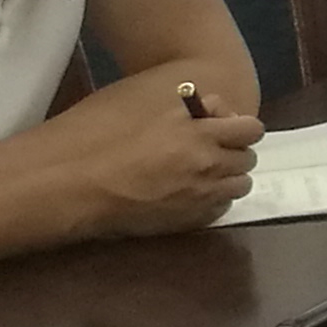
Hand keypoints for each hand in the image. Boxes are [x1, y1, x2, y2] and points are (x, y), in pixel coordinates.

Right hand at [45, 78, 266, 232]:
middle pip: (248, 158)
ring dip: (226, 179)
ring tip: (200, 176)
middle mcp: (208, 162)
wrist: (75, 185)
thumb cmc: (100, 138)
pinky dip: (212, 201)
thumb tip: (214, 110)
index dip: (240, 129)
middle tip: (212, 153)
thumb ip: (188, 107)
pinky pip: (220, 209)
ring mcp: (201, 194)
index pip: (251, 128)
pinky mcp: (190, 220)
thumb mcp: (145, 106)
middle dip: (234, 153)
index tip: (227, 130)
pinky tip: (188, 196)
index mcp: (199, 130)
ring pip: (239, 185)